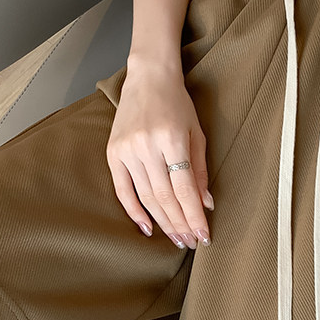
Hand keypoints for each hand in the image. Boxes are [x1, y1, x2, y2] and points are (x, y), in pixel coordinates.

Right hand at [106, 61, 212, 249]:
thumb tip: (205, 204)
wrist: (148, 77)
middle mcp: (147, 146)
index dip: (194, 216)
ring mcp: (127, 150)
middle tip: (190, 242)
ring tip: (176, 238)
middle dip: (180, 224)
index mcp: (171, 139)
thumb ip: (200, 169)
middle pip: (164, 197)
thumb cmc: (177, 103)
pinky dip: (134, 212)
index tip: (203, 235)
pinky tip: (148, 228)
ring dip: (163, 222)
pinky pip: (123, 190)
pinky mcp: (113, 153)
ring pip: (146, 197)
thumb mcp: (196, 132)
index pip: (184, 188)